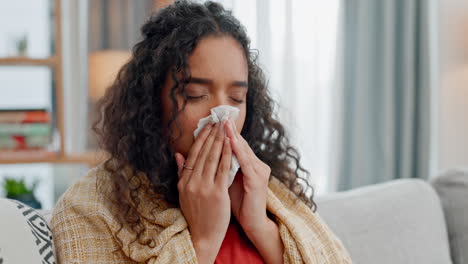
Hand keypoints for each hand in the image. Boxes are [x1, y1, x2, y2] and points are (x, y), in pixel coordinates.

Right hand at [175, 121, 231, 262]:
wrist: (202, 235)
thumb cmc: (196, 214)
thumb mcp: (183, 193)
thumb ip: (182, 173)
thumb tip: (178, 154)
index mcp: (184, 181)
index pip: (193, 154)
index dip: (201, 138)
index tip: (208, 125)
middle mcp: (192, 182)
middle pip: (203, 153)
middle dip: (212, 134)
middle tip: (218, 119)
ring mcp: (204, 187)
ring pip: (213, 158)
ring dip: (219, 140)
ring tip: (225, 127)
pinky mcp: (217, 193)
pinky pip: (223, 169)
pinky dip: (227, 154)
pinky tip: (231, 144)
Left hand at [224, 118, 270, 233]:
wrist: (252, 223)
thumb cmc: (239, 204)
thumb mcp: (226, 183)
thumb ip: (217, 169)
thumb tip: (200, 157)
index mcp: (249, 165)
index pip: (235, 145)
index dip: (225, 133)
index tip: (214, 121)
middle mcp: (256, 165)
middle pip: (240, 144)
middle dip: (229, 130)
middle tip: (221, 115)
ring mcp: (259, 172)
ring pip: (243, 150)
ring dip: (233, 136)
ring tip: (224, 124)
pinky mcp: (258, 181)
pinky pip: (246, 163)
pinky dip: (238, 152)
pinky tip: (231, 142)